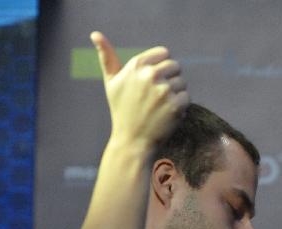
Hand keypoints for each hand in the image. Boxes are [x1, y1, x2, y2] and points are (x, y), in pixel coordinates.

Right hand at [90, 31, 188, 147]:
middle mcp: (150, 74)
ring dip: (175, 94)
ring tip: (159, 107)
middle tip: (157, 97)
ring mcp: (164, 90)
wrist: (131, 141)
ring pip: (182, 83)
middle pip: (176, 66)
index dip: (162, 66)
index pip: (164, 53)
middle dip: (170, 79)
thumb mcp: (111, 82)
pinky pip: (186, 97)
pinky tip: (166, 115)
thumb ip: (107, 57)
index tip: (154, 80)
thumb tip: (95, 34)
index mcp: (136, 65)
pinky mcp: (175, 104)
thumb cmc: (121, 110)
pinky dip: (180, 107)